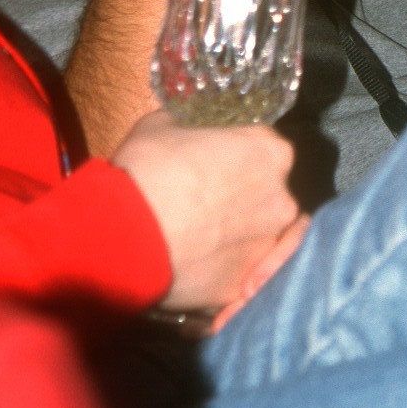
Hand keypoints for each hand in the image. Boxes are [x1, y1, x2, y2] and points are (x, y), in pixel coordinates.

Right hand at [112, 110, 307, 315]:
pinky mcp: (245, 284)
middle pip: (269, 193)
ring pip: (259, 236)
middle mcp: (282, 198)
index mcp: (271, 151)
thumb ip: (191, 126)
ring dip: (238, 234)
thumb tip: (188, 131)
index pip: (264, 147)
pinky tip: (206, 265)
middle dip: (244, 195)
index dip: (238, 153)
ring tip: (201, 236)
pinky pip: (242, 275)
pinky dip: (228, 271)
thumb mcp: (164, 124)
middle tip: (207, 199)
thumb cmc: (148, 169)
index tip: (216, 162)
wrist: (124, 232)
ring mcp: (267, 245)